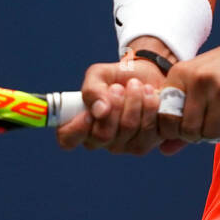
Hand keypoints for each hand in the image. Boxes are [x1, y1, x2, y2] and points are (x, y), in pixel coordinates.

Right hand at [55, 53, 188, 156]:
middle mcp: (101, 140)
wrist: (149, 74)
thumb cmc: (119, 77)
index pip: (68, 139)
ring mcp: (124, 145)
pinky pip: (149, 130)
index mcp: (82, 125)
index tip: (88, 113)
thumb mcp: (99, 75)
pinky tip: (151, 95)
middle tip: (119, 87)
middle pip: (102, 135)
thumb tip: (99, 111)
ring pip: (127, 129)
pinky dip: (151, 107)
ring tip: (137, 85)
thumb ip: (92, 90)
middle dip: (114, 105)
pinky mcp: (147, 142)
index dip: (76, 129)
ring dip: (134, 101)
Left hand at [156, 22, 219, 144]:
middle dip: (198, 135)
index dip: (175, 130)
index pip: (166, 117)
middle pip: (189, 130)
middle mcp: (201, 80)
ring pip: (210, 133)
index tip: (188, 126)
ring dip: (217, 133)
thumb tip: (164, 151)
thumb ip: (180, 115)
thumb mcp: (198, 80)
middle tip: (208, 126)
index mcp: (182, 73)